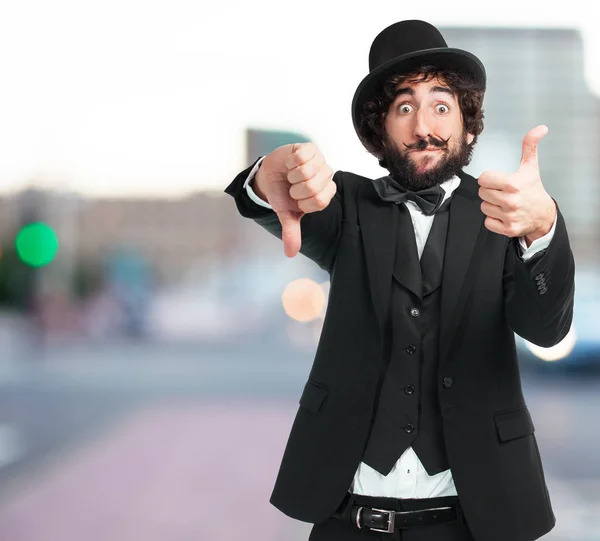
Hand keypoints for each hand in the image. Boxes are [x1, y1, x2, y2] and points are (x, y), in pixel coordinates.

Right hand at [255, 142, 335, 256]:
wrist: (270, 175)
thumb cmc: (282, 193)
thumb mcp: (286, 214)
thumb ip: (291, 232)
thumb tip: (290, 253)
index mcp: (325, 194)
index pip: (319, 201)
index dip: (303, 202)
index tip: (296, 200)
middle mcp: (326, 177)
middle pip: (313, 187)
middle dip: (296, 189)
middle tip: (292, 186)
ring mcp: (320, 161)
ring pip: (307, 172)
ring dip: (292, 175)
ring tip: (291, 175)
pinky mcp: (310, 148)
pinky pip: (301, 157)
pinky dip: (290, 162)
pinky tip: (290, 164)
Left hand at [478, 125, 556, 243]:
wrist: (544, 215)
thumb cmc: (533, 189)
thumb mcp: (530, 167)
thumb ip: (530, 146)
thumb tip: (540, 128)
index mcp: (513, 184)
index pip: (483, 179)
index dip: (489, 179)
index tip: (498, 181)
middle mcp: (511, 201)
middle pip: (482, 193)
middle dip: (490, 192)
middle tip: (502, 192)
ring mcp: (509, 216)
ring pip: (484, 207)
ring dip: (491, 205)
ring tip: (504, 204)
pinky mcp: (508, 229)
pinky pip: (487, 222)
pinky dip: (494, 219)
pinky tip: (504, 215)